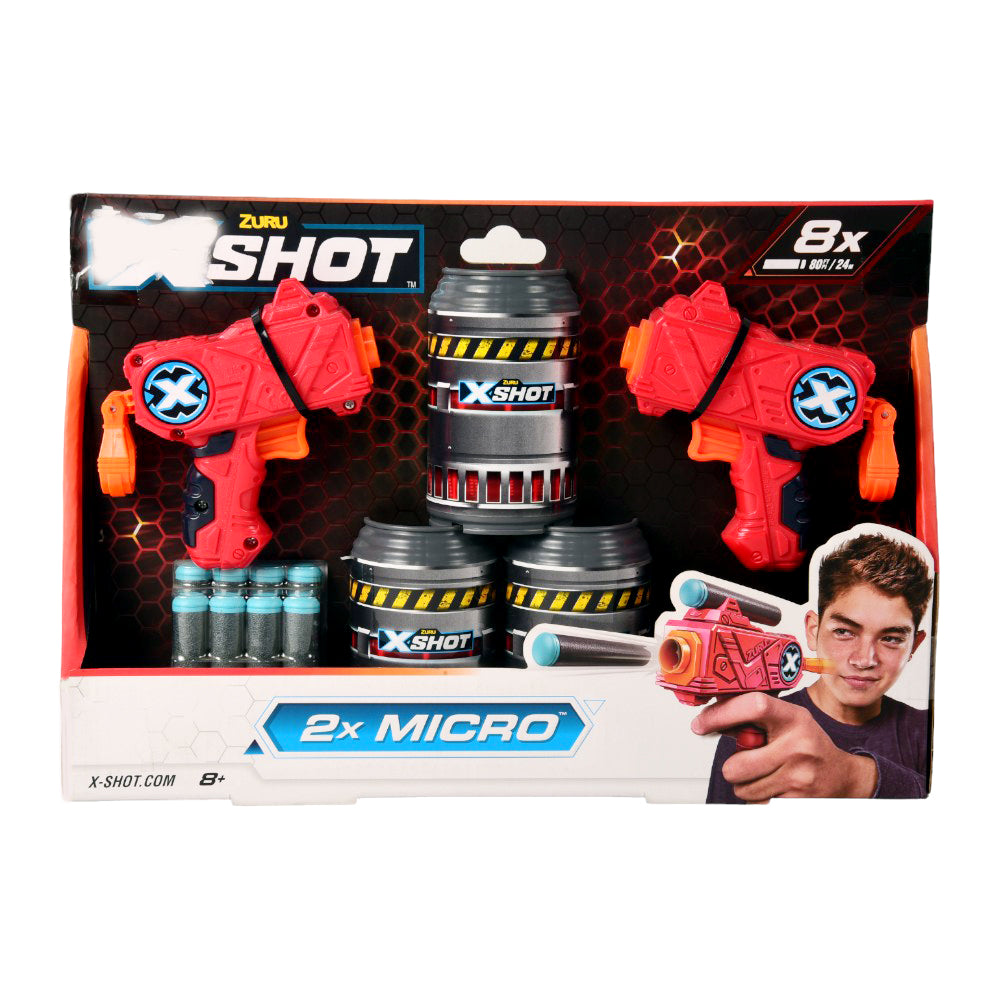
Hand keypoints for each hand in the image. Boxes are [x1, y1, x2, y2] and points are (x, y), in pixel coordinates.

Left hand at [692, 693, 877, 801]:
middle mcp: (799, 746)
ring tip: (763, 774)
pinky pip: (758, 804)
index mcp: (793, 718)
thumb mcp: (786, 721)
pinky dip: (758, 799)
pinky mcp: (799, 802)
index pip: (754, 705)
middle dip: (732, 768)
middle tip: (743, 763)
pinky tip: (774, 787)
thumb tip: (709, 719)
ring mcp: (800, 776)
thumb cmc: (807, 745)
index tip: (701, 724)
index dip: (721, 714)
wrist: (842, 777)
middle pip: (737, 765)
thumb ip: (751, 719)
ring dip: (745, 785)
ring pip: (744, 789)